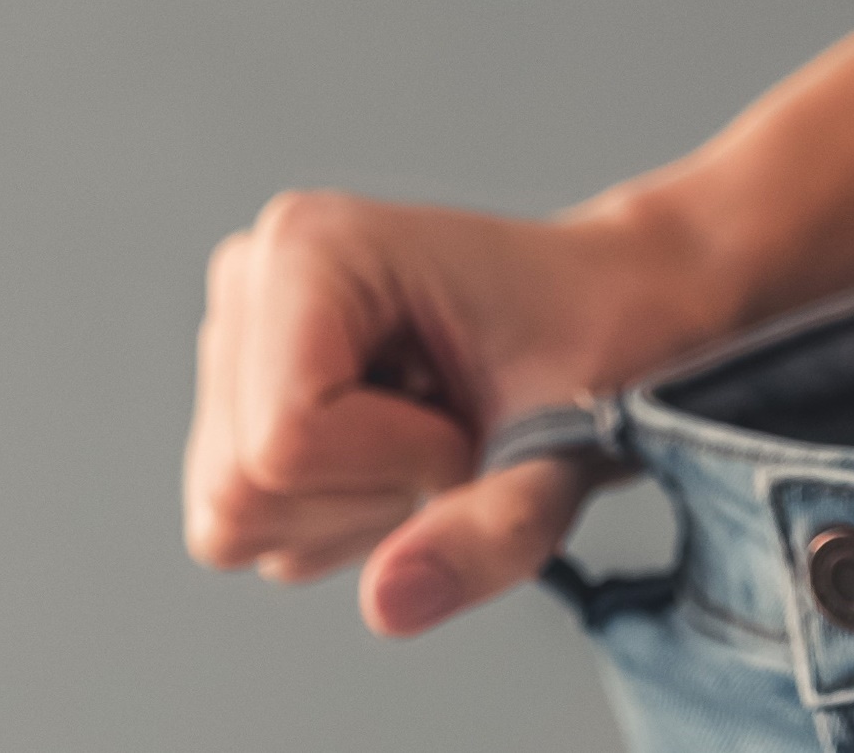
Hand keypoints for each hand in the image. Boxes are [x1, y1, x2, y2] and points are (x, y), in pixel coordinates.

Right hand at [181, 188, 731, 635]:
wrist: (619, 310)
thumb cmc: (606, 343)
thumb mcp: (573, 445)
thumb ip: (488, 531)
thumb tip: (388, 604)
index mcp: (312, 248)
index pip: (286, 442)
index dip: (402, 466)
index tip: (478, 416)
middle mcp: (252, 279)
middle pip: (243, 488)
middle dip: (372, 493)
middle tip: (460, 425)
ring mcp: (235, 338)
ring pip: (233, 518)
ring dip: (355, 509)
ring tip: (432, 428)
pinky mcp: (236, 397)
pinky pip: (246, 527)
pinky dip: (337, 515)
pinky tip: (399, 445)